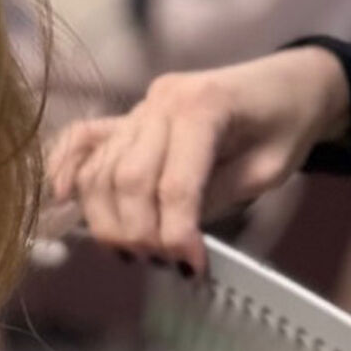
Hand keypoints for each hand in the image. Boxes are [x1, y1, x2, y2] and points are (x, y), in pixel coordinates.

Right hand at [43, 47, 350, 271]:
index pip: (174, 183)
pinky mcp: (127, 115)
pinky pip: (83, 139)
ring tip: (131, 251)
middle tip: (157, 263)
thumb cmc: (288, 125)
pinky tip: (61, 199)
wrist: (289, 82)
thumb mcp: (269, 168)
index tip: (188, 268)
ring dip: (107, 218)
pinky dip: (64, 168)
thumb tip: (172, 234)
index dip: (176, 232)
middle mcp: (160, 101)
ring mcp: (138, 106)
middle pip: (127, 178)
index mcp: (204, 107)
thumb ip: (216, 195)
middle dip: (138, 231)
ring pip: (100, 169)